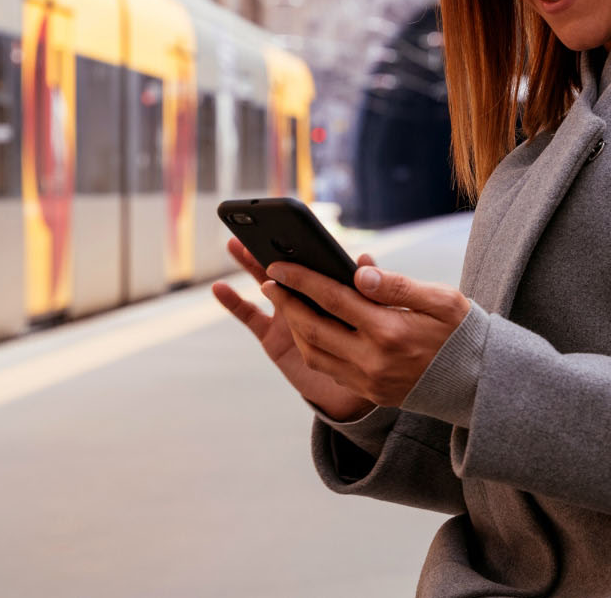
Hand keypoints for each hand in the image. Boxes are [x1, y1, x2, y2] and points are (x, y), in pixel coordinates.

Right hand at [212, 238, 374, 421]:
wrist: (368, 386)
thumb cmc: (381, 347)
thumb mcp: (390, 315)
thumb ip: (381, 288)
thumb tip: (365, 261)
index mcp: (336, 289)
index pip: (318, 262)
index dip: (305, 244)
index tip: (293, 226)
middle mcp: (310, 300)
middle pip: (288, 269)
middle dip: (271, 247)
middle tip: (255, 225)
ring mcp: (289, 317)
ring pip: (267, 285)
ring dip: (250, 265)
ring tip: (234, 243)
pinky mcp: (274, 338)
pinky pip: (251, 317)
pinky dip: (234, 302)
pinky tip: (219, 288)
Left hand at [263, 261, 469, 408]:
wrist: (480, 382)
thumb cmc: (461, 332)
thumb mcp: (441, 300)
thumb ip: (397, 286)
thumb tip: (359, 271)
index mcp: (390, 332)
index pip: (334, 299)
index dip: (302, 280)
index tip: (278, 265)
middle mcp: (374, 360)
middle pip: (314, 328)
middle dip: (287, 303)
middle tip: (268, 281)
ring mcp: (370, 381)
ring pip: (315, 354)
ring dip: (295, 328)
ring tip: (286, 303)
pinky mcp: (371, 393)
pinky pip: (329, 370)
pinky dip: (314, 347)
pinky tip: (311, 329)